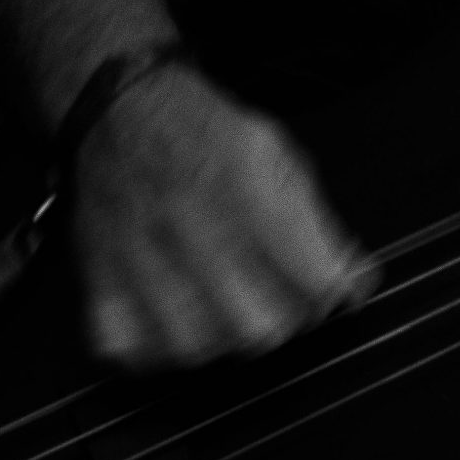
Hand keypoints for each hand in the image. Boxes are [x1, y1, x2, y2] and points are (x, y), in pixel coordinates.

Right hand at [71, 61, 378, 368]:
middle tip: (283, 295)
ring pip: (201, 348)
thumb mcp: (277, 150)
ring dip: (224, 334)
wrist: (123, 110)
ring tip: (228, 304)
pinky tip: (175, 318)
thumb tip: (356, 279)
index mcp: (246, 187)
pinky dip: (158, 346)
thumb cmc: (203, 131)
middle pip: (260, 327)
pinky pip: (134, 349)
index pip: (313, 277)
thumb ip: (315, 219)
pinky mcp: (103, 279)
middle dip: (285, 317)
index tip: (338, 284)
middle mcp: (194, 226)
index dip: (335, 288)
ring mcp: (142, 258)